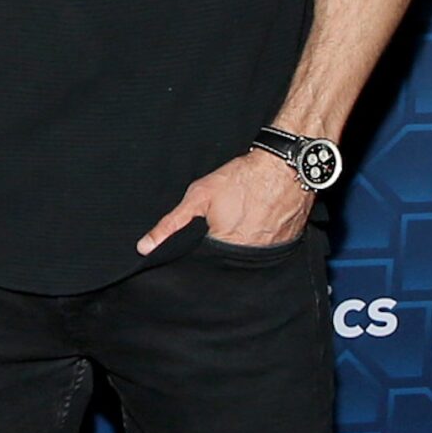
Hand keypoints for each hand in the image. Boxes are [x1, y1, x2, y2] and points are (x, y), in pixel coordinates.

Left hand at [137, 147, 311, 255]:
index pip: (204, 267)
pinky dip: (261, 242)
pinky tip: (259, 224)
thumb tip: (144, 248)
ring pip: (248, 260)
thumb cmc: (241, 178)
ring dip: (242, 249)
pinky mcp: (287, 244)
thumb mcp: (199, 197)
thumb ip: (171, 224)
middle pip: (227, 265)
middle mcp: (248, 256)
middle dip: (221, 253)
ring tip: (243, 224)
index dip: (199, 257)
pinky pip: (267, 251)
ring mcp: (270, 252)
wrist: (285, 165)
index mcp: (225, 248)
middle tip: (225, 226)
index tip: (200, 245)